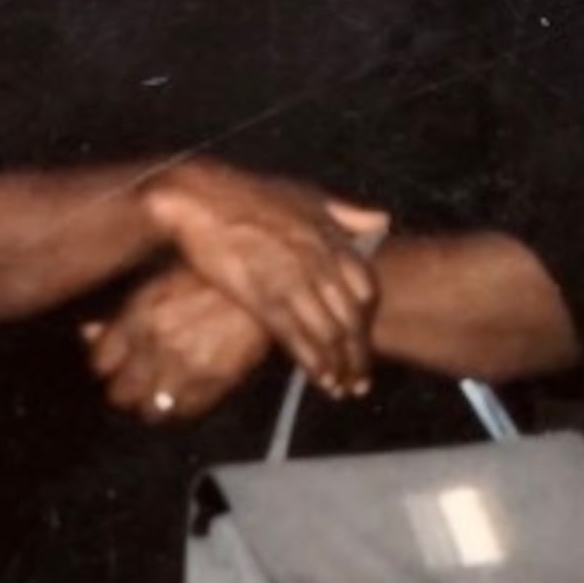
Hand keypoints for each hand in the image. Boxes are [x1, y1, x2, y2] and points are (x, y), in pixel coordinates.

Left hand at [82, 261, 274, 424]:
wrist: (266, 286)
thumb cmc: (211, 280)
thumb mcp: (160, 286)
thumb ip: (122, 316)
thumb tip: (87, 334)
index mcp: (139, 316)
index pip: (100, 363)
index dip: (109, 366)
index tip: (119, 363)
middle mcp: (156, 344)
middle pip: (119, 395)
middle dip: (128, 388)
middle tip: (143, 378)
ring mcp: (184, 368)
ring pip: (149, 411)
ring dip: (154, 402)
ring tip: (167, 386)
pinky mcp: (212, 385)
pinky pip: (182, 414)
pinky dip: (183, 406)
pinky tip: (190, 388)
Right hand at [140, 160, 386, 397]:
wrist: (200, 198)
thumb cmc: (250, 194)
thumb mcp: (306, 194)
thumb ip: (346, 213)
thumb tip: (382, 221)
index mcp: (331, 238)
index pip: (367, 287)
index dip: (369, 318)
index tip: (364, 336)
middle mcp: (319, 261)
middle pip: (353, 318)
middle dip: (359, 354)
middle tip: (361, 381)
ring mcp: (293, 281)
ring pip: (331, 334)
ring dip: (340, 366)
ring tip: (342, 388)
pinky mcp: (263, 298)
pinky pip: (298, 339)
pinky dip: (314, 363)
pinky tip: (320, 380)